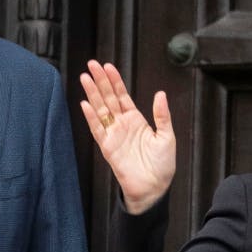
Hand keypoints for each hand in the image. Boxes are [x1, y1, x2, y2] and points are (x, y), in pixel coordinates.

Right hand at [80, 60, 175, 213]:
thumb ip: (161, 115)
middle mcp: (122, 125)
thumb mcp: (167, 136)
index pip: (123, 96)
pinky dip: (91, 117)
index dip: (115, 81)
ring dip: (92, 94)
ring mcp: (113, 135)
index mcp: (137, 120)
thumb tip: (160, 93)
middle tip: (91, 64)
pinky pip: (97, 129)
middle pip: (108, 98)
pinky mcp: (107, 147)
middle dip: (100, 81)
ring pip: (100, 110)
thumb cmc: (162, 164)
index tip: (108, 66)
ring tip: (85, 78)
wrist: (154, 187)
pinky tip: (85, 103)